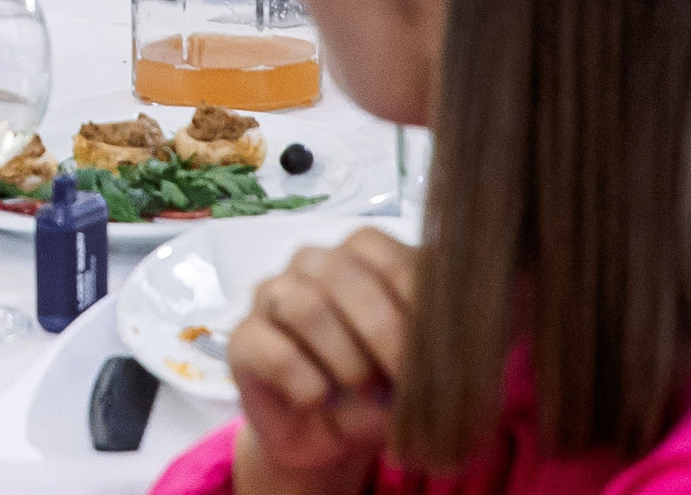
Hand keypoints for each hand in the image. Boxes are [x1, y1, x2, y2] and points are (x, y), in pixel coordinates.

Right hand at [227, 228, 415, 494]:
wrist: (328, 438)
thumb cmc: (382, 391)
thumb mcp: (421, 372)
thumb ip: (433, 350)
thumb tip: (447, 349)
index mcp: (361, 259)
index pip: (384, 252)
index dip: (413, 297)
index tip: (440, 348)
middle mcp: (314, 266)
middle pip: (343, 273)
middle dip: (383, 332)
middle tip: (403, 379)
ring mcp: (272, 297)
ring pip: (305, 306)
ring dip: (345, 359)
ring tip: (362, 390)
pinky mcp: (243, 338)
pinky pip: (272, 350)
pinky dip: (306, 382)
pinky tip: (319, 399)